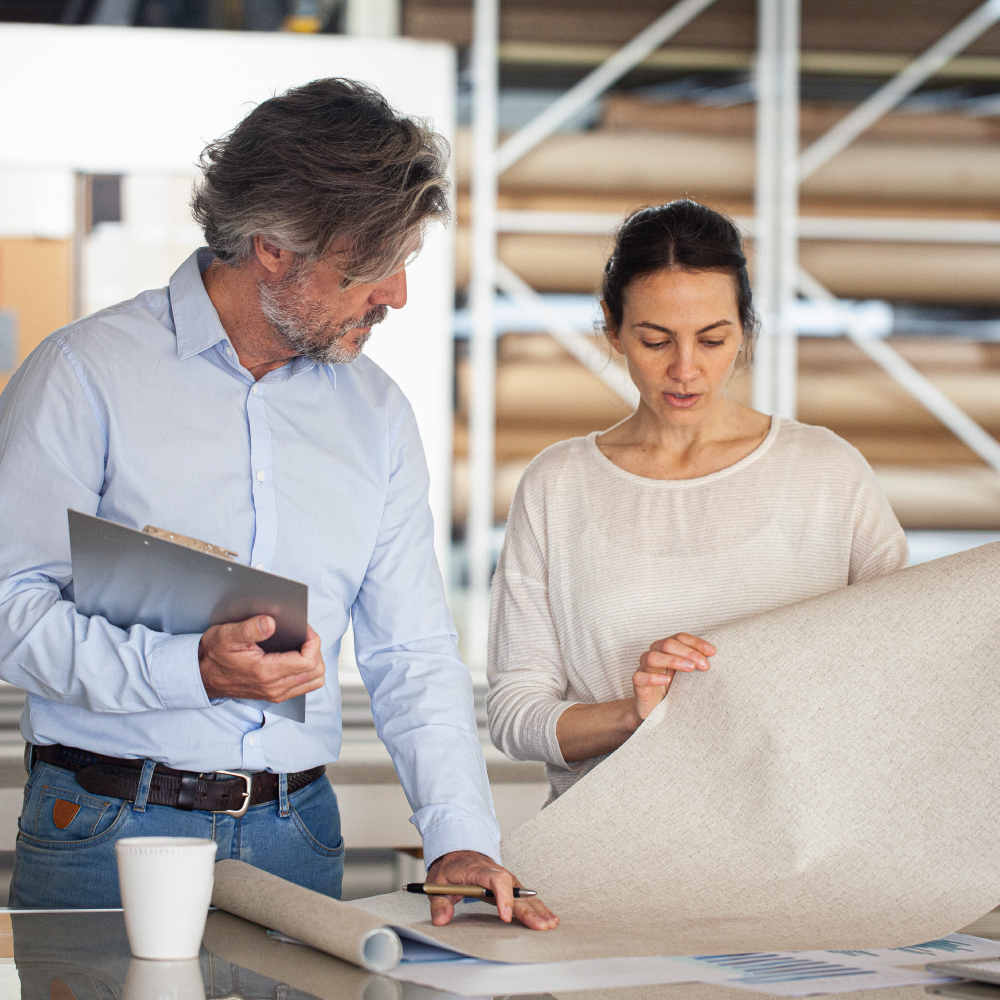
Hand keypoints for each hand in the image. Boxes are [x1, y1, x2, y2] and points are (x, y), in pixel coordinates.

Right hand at [198, 616, 324, 701]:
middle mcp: (275, 688)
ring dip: (313, 661)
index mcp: (267, 673)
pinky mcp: (275, 694)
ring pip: (313, 681)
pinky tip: (295, 656)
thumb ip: (250, 628)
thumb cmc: (214, 654)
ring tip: (301, 645)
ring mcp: (276, 693)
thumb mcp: (227, 635)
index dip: (313, 642)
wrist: (201, 676)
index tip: (304, 629)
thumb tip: (271, 622)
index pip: (309, 661)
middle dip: (315, 650)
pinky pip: (303, 685)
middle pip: (316, 672)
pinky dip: (306, 670)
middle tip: (303, 635)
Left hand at [424, 850, 558, 929]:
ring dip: (538, 909)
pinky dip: (538, 908)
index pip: (495, 880)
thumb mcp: (437, 883)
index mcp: (479, 870)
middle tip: (539, 927)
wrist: (457, 852)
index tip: (506, 916)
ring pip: (524, 895)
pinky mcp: (510, 886)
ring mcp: (506, 879)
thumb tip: (441, 920)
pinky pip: (525, 897)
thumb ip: (439, 902)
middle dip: (528, 910)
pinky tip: (549, 918)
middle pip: (515, 891)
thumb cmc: (450, 869)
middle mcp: (497, 873)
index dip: (503, 897)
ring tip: (551, 924)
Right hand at [632, 632, 715, 720]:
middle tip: (705, 665)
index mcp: (664, 648)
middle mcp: (653, 654)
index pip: (679, 638)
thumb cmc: (672, 690)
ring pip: (654, 657)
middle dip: (689, 652)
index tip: (712, 652)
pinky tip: (666, 680)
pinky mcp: (637, 684)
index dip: (696, 642)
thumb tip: (714, 656)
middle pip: (668, 644)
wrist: (655, 711)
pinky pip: (640, 677)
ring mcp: (643, 668)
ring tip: (690, 669)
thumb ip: (695, 663)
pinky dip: (653, 677)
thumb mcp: (686, 674)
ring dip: (674, 660)